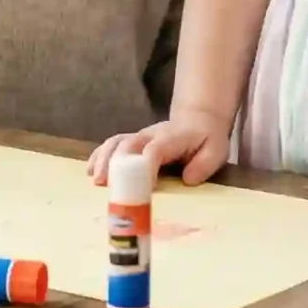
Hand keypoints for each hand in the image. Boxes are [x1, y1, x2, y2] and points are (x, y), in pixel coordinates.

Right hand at [86, 109, 232, 185]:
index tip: (144, 188)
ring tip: (95, 179)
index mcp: (171, 138)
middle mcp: (151, 135)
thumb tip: (187, 178)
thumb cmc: (206, 139)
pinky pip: (112, 144)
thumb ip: (204, 165)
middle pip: (128, 145)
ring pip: (116, 142)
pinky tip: (90, 170)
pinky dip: (99, 155)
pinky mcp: (132, 140)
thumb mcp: (217, 151)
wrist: (198, 119)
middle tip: (107, 186)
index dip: (146, 168)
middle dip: (116, 165)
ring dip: (103, 160)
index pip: (154, 150)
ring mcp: (140, 136)